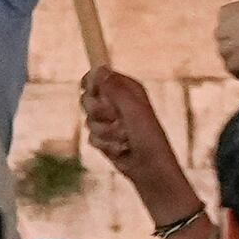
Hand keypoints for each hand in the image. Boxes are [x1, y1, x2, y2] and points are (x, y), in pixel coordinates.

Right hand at [77, 68, 192, 224]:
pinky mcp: (104, 138)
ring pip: (88, 120)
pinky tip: (119, 149)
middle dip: (98, 112)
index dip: (91, 84)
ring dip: (104, 132)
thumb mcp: (133, 110)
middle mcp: (117, 103)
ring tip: (123, 138)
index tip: (92, 92)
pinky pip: (91, 137)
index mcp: (128, 89)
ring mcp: (110, 121)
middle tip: (116, 119)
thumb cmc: (148, 137)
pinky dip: (104, 144)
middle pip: (88, 98)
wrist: (150, 168)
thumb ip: (115, 89)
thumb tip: (99, 69)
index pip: (98, 76)